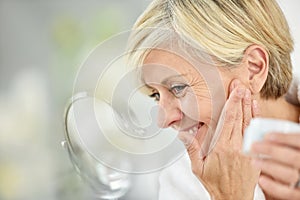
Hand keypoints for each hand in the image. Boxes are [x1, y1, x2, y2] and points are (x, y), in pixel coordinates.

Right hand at [179, 81, 259, 198]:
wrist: (232, 198)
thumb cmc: (216, 183)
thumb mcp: (198, 167)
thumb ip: (192, 148)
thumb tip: (184, 133)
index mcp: (222, 147)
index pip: (229, 120)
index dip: (232, 103)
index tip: (234, 91)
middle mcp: (237, 146)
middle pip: (240, 118)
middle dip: (240, 99)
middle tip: (240, 85)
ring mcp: (247, 149)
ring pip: (249, 123)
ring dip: (249, 107)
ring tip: (248, 93)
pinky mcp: (253, 153)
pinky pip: (255, 133)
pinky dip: (256, 120)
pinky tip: (254, 110)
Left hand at [251, 133, 299, 199]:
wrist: (299, 174)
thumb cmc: (294, 156)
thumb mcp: (295, 148)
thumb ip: (288, 144)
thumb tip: (264, 137)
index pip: (299, 141)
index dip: (284, 138)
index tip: (266, 136)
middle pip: (293, 158)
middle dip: (271, 150)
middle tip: (253, 146)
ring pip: (290, 174)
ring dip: (269, 167)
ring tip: (254, 161)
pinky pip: (289, 193)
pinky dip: (274, 187)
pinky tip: (261, 179)